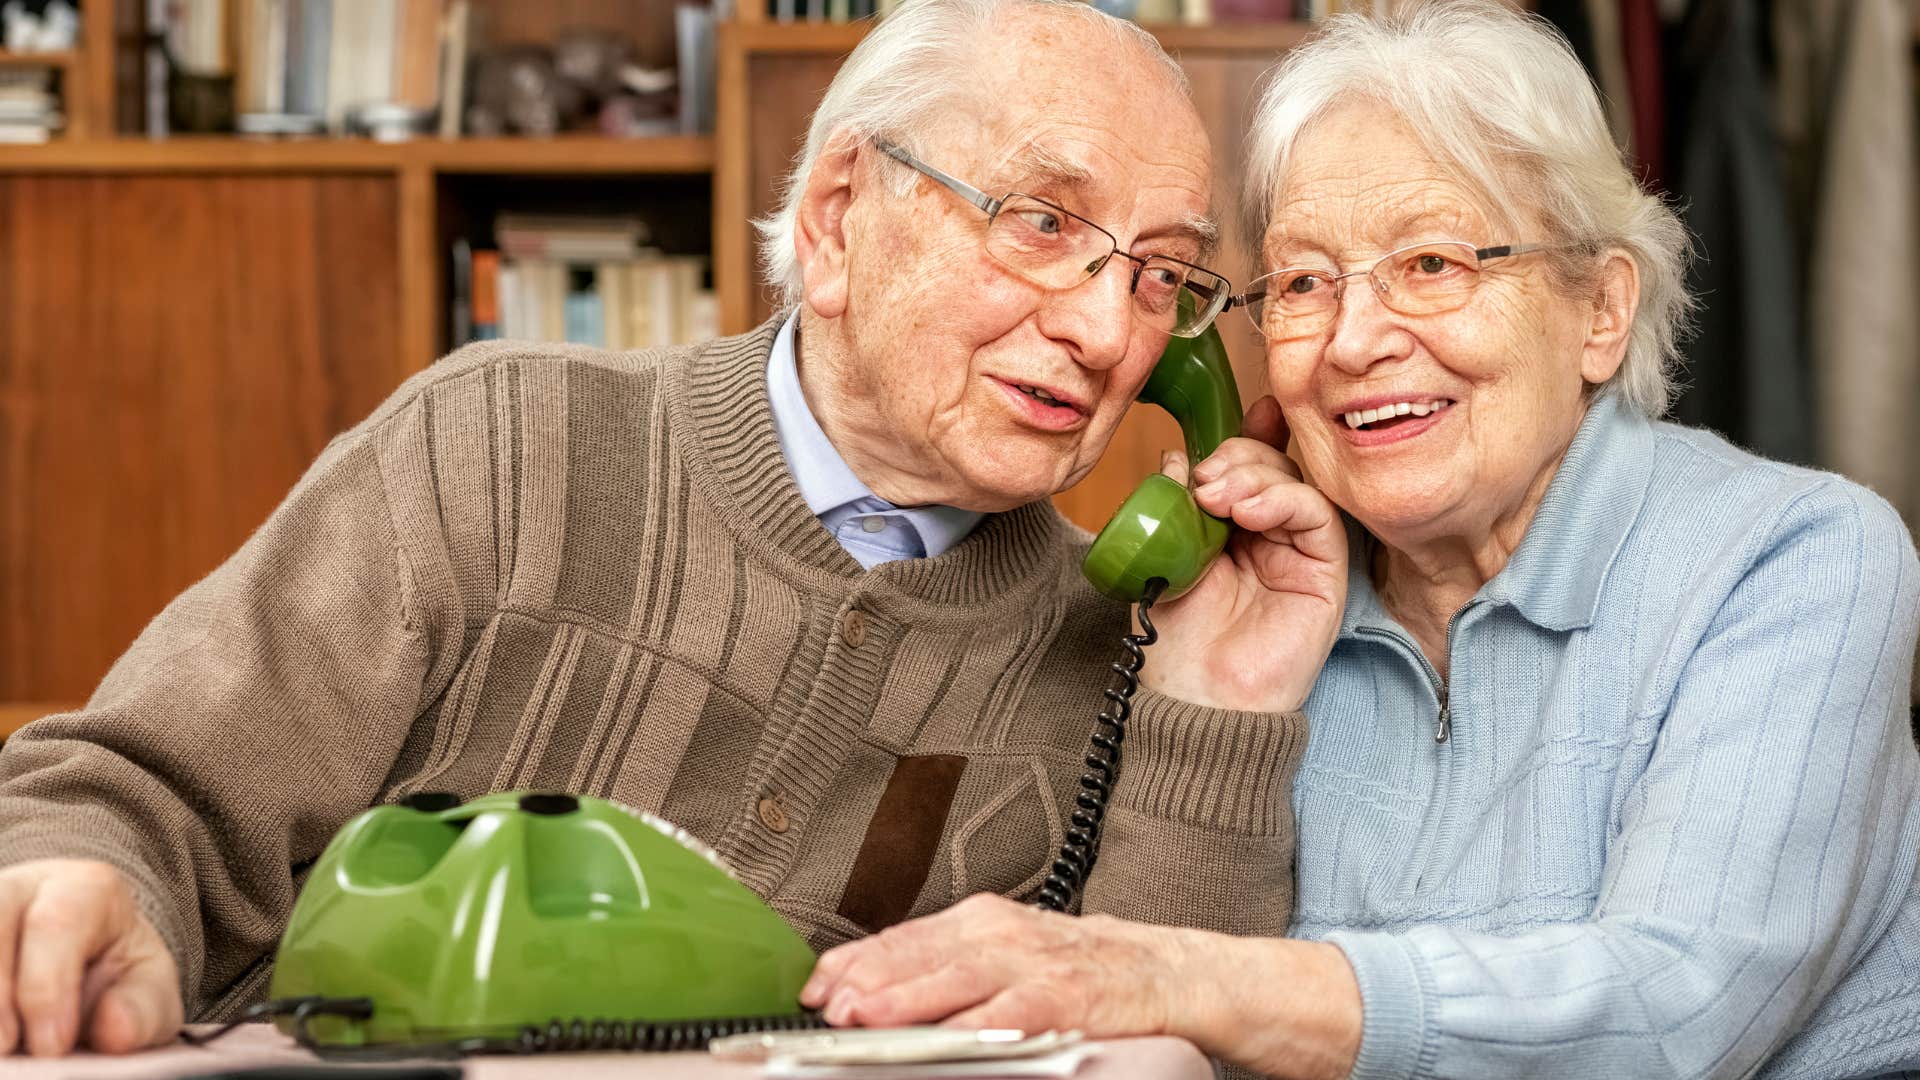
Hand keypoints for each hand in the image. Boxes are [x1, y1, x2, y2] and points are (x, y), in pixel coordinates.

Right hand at [0, 859, 181, 1055]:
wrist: (87, 971)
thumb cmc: (116, 981)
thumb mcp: (146, 993)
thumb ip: (141, 1010)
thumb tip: (113, 1029)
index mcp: (85, 889)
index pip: (56, 922)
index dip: (45, 988)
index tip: (51, 1048)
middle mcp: (19, 887)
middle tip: (7, 1052)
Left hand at [799, 894, 1364, 1079]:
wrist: (1180, 972)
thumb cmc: (1086, 973)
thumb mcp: (1009, 962)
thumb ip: (945, 972)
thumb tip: (863, 991)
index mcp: (983, 921)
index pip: (904, 937)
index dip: (855, 961)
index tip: (812, 984)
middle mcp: (1007, 931)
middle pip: (923, 951)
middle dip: (870, 977)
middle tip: (826, 1000)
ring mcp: (1044, 959)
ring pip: (964, 974)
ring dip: (911, 994)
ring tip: (866, 1014)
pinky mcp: (1081, 993)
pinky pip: (1027, 1006)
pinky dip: (990, 1018)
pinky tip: (959, 1032)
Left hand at [1143, 396, 1345, 712]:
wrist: (1198, 700)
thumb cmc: (1179, 641)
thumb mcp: (1164, 557)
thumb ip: (1172, 504)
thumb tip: (1178, 455)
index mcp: (1232, 528)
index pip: (1248, 466)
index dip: (1245, 435)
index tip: (1237, 413)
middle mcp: (1270, 535)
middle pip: (1274, 465)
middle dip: (1239, 455)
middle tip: (1204, 478)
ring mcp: (1299, 553)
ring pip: (1296, 483)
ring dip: (1255, 475)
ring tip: (1216, 497)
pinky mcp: (1325, 573)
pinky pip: (1318, 516)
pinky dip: (1285, 500)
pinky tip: (1250, 513)